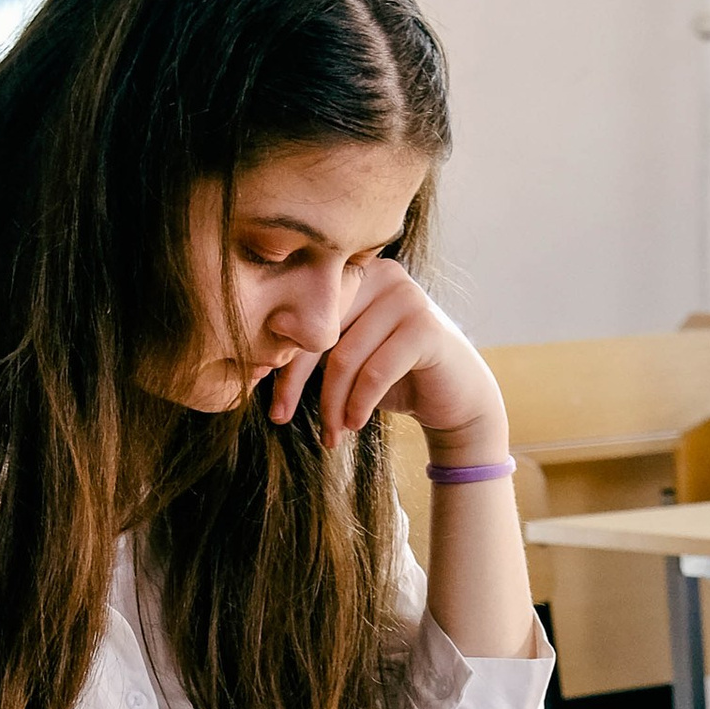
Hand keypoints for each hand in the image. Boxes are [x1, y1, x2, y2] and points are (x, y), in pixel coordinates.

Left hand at [261, 258, 508, 457]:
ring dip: (330, 404)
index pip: (303, 312)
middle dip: (294, 380)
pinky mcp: (425, 328)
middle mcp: (382, 275)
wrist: (455, 399)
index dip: (280, 355)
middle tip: (279, 417)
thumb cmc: (393, 378)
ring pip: (344, 357)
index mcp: (356, 274)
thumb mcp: (346, 357)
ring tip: (330, 434)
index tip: (259, 391)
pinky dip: (358, 405)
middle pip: (318, 331)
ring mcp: (407, 297)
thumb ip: (312, 346)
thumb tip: (255, 360)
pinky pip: (375, 372)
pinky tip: (354, 425)